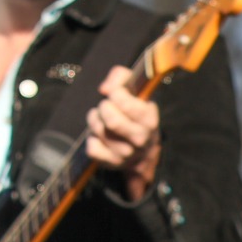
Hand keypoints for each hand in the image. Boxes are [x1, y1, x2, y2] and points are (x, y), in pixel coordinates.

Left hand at [83, 65, 161, 202]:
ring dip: (96, 120)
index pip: (126, 104)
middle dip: (104, 108)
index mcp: (149, 120)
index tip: (116, 93)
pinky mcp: (111, 164)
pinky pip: (92, 148)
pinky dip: (92, 139)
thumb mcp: (134, 89)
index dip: (116, 93)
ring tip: (103, 119)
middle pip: (111, 120)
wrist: (141, 148)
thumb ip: (121, 77)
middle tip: (107, 106)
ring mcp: (126, 154)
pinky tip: (101, 137)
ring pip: (99, 130)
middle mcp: (140, 140)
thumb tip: (105, 89)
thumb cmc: (133, 111)